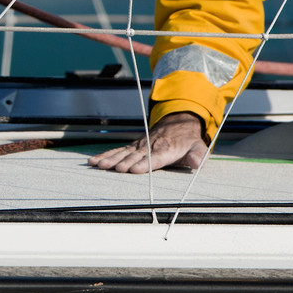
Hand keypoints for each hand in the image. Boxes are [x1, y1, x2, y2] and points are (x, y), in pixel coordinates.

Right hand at [87, 111, 207, 173]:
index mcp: (166, 149)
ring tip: (99, 165)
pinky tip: (94, 161)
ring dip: (111, 159)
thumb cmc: (188, 140)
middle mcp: (150, 146)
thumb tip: (196, 162)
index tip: (134, 169)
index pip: (155, 157)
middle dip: (125, 162)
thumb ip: (197, 155)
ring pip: (123, 153)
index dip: (145, 163)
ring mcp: (139, 146)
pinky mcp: (132, 147)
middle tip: (115, 169)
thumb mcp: (199, 147)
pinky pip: (117, 151)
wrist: (177, 123)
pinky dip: (105, 155)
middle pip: (136, 156)